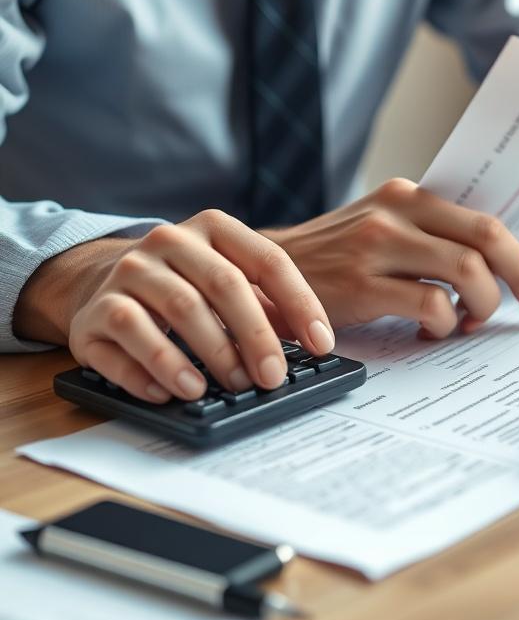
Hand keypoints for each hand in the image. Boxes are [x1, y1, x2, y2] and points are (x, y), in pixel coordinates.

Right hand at [14, 210, 333, 402]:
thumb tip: (314, 343)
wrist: (98, 281)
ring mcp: (129, 271)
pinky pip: (126, 336)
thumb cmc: (184, 285)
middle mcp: (170, 241)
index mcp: (213, 228)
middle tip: (272, 377)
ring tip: (228, 387)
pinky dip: (153, 368)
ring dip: (209, 353)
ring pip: (179, 308)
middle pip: (225, 285)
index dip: (300, 304)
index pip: (268, 261)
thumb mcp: (228, 281)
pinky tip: (173, 392)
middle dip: (255, 336)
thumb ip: (269, 304)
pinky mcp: (95, 309)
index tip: (322, 345)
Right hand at [265, 178, 518, 338]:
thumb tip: (494, 266)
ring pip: (467, 271)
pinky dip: (443, 324)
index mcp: (406, 195)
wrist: (264, 273)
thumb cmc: (333, 259)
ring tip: (467, 322)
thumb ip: (428, 236)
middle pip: (486, 239)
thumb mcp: (380, 229)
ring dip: (482, 306)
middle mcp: (396, 211)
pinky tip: (429, 331)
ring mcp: (378, 245)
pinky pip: (431, 304)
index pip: (484, 221)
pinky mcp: (362, 283)